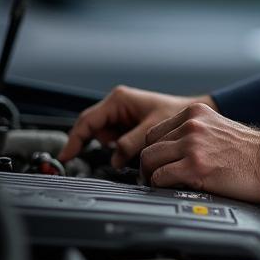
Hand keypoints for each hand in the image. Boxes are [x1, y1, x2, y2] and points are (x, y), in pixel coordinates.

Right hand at [59, 85, 217, 166]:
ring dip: (114, 148)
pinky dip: (121, 148)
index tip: (66, 156)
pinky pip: (115, 140)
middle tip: (113, 156)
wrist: (193, 113)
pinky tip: (136, 148)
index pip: (87, 121)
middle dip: (100, 145)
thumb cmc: (178, 113)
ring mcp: (121, 114)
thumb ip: (131, 143)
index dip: (74, 140)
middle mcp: (117, 105)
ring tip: (135, 147)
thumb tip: (115, 159)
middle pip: (92, 129)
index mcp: (119, 100)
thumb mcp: (153, 128)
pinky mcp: (127, 124)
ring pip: (104, 137)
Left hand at [140, 102, 259, 202]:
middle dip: (150, 165)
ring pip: (148, 161)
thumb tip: (170, 152)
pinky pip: (159, 178)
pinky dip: (162, 187)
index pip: (155, 131)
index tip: (160, 163)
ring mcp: (193, 145)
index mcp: (196, 113)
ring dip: (153, 176)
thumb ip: (194, 133)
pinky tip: (176, 188)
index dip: (155, 151)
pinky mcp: (195, 167)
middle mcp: (192, 125)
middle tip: (158, 178)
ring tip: (165, 185)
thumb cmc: (250, 151)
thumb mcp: (218, 128)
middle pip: (148, 146)